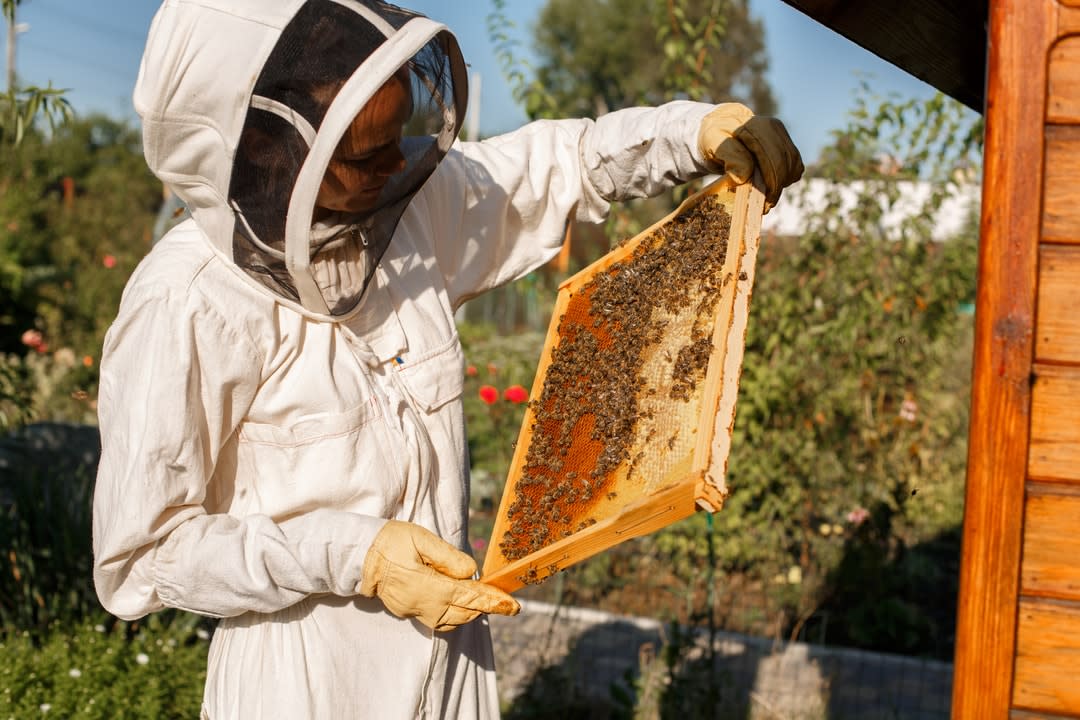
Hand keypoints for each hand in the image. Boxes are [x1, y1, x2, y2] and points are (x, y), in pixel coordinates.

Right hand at [359, 520, 519, 631]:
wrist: (360, 555)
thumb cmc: (391, 541)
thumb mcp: (422, 539)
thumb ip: (448, 556)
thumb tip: (470, 571)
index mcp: (430, 586)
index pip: (469, 597)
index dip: (493, 601)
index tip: (513, 606)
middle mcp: (424, 604)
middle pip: (464, 613)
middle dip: (486, 607)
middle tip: (504, 602)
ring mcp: (415, 610)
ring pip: (451, 621)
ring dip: (470, 612)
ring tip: (483, 600)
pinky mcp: (408, 611)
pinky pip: (437, 620)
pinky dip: (453, 615)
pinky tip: (459, 602)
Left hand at [698, 102, 803, 209]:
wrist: (722, 128)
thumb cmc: (715, 138)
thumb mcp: (713, 145)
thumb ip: (730, 157)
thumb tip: (745, 176)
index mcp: (755, 127)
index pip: (772, 159)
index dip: (770, 184)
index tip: (762, 204)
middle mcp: (773, 127)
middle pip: (785, 164)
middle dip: (776, 189)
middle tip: (764, 207)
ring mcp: (782, 134)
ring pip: (793, 165)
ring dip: (782, 185)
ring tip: (766, 198)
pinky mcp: (786, 143)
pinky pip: (795, 165)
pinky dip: (786, 179)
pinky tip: (771, 185)